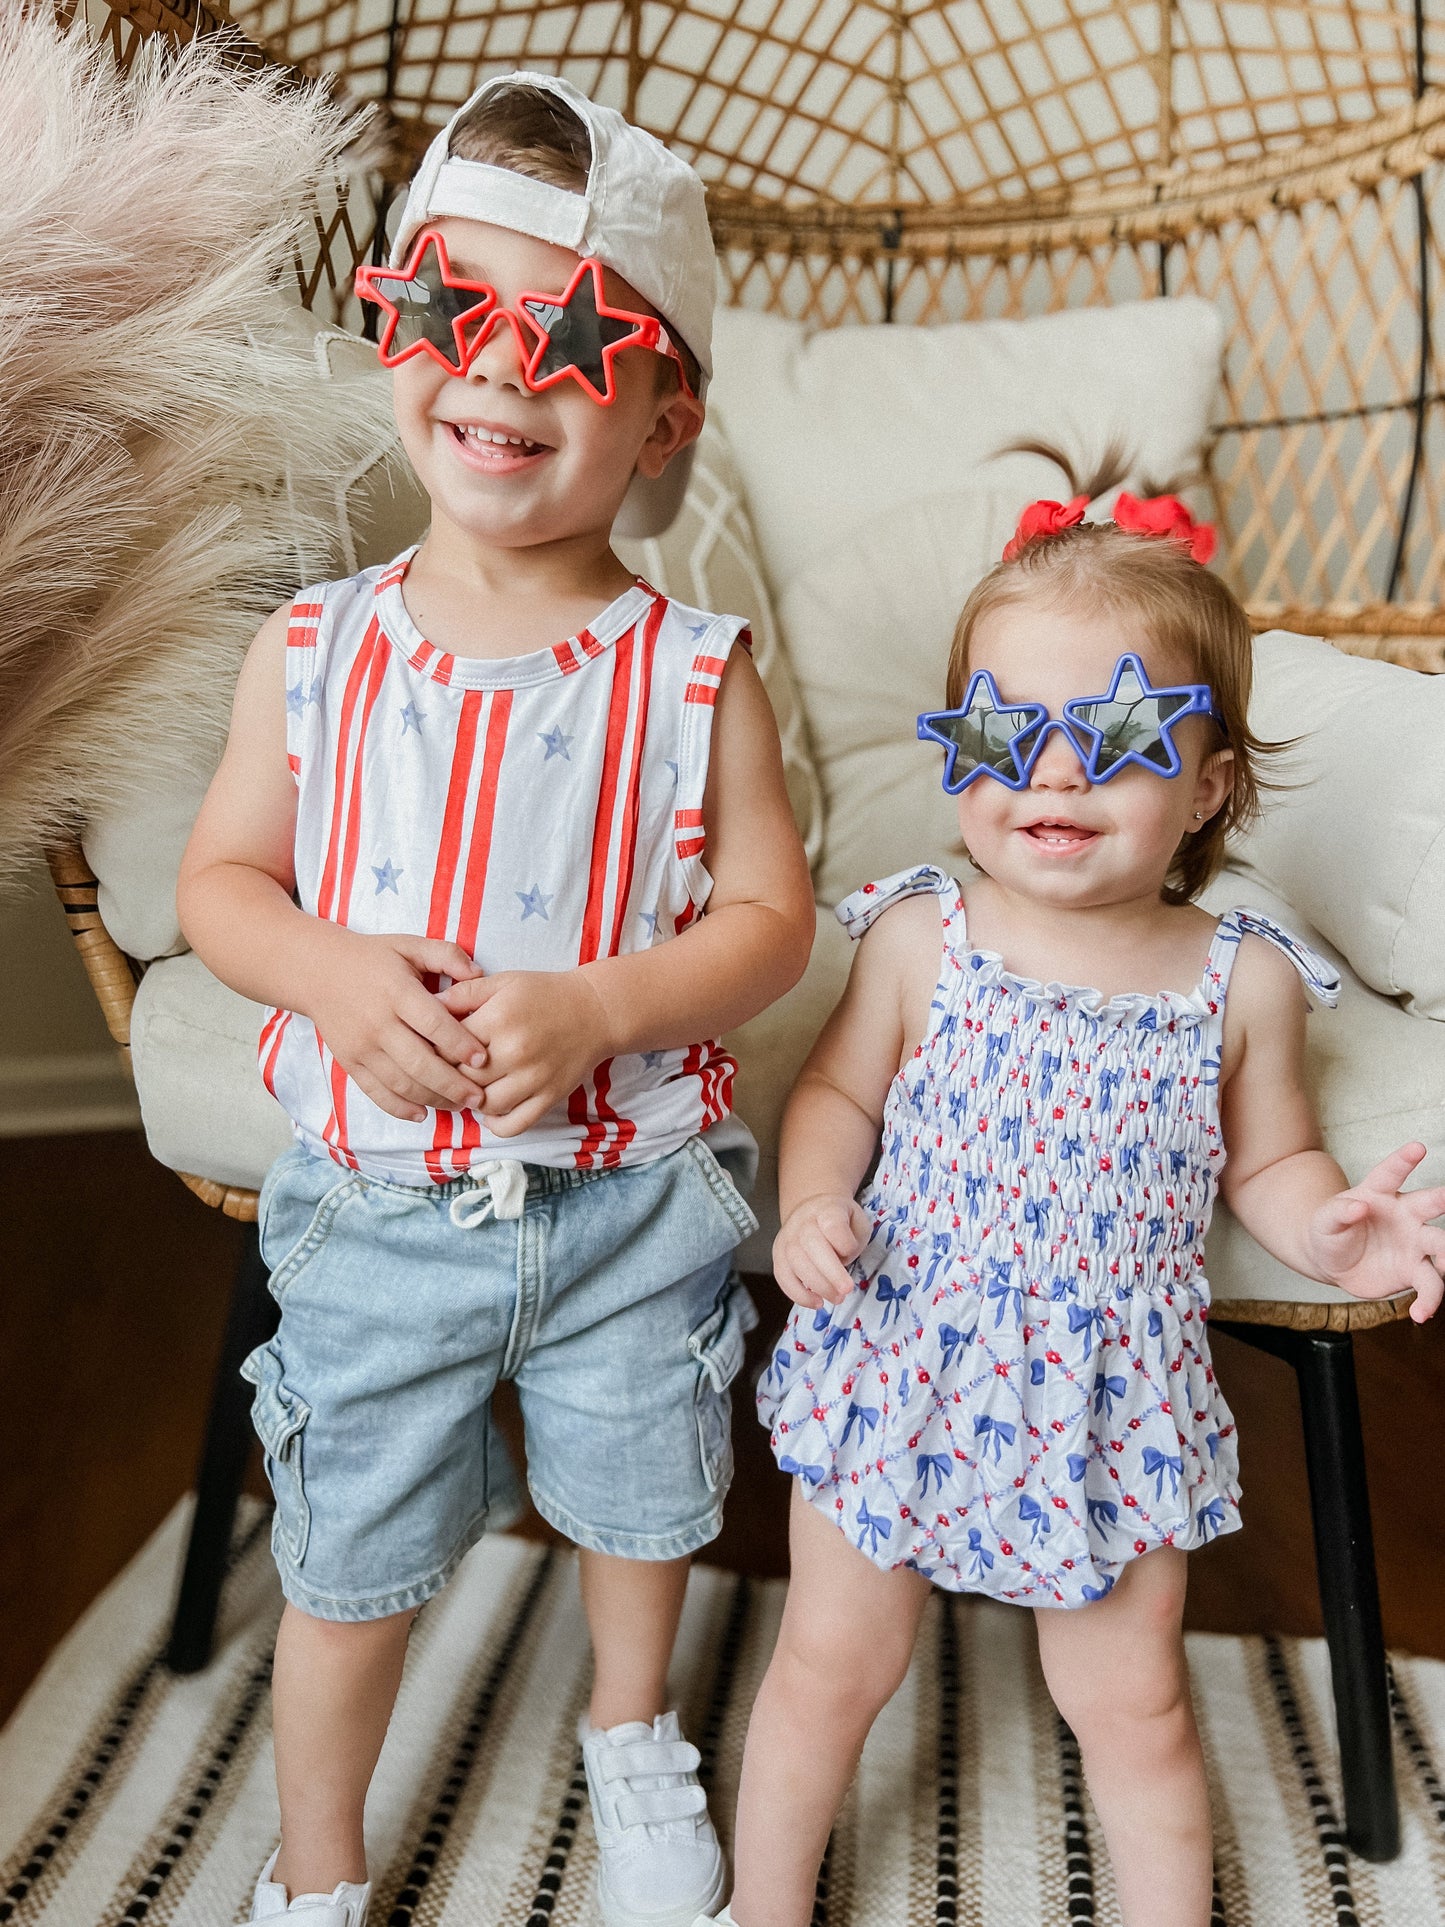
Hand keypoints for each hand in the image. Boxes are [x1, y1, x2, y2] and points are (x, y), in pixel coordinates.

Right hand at [301, 929, 488, 1122]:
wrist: (317, 972)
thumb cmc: (372, 958)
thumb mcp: (408, 945)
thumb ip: (445, 954)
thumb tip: (478, 974)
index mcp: (396, 991)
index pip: (432, 1024)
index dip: (459, 1043)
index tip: (482, 1058)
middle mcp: (378, 1023)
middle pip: (419, 1063)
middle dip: (452, 1084)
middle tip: (479, 1098)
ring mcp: (361, 1047)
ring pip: (400, 1083)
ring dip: (432, 1099)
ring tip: (459, 1106)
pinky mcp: (350, 1062)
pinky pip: (375, 1092)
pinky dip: (399, 1108)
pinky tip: (423, 1113)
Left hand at [439, 968, 614, 1137]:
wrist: (595, 1011)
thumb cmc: (545, 994)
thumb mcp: (503, 982)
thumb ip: (464, 993)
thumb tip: (428, 1006)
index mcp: (499, 1019)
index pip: (448, 1046)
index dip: (434, 1050)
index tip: (432, 1050)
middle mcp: (516, 1051)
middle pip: (462, 1078)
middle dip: (449, 1076)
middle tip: (445, 1072)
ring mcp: (534, 1078)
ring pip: (484, 1105)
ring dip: (470, 1101)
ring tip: (467, 1089)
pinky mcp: (550, 1097)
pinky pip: (514, 1124)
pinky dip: (496, 1124)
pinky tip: (489, 1111)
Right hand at [773, 1194, 871, 1308]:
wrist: (812, 1210)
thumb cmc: (840, 1221)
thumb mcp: (857, 1222)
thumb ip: (854, 1239)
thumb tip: (841, 1262)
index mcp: (826, 1210)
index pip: (833, 1225)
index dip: (844, 1243)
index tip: (852, 1251)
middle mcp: (803, 1222)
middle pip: (812, 1246)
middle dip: (830, 1273)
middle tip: (846, 1290)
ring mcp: (787, 1238)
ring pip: (796, 1263)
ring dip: (817, 1286)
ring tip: (836, 1298)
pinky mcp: (778, 1255)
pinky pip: (782, 1277)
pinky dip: (798, 1294)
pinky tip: (816, 1302)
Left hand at [1307, 1143, 1444, 1322]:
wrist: (1331, 1262)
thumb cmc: (1328, 1232)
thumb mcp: (1324, 1221)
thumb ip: (1339, 1212)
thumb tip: (1356, 1205)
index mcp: (1379, 1193)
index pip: (1391, 1173)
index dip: (1403, 1160)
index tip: (1417, 1147)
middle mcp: (1405, 1215)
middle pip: (1430, 1204)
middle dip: (1443, 1199)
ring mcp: (1414, 1242)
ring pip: (1440, 1246)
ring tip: (1444, 1268)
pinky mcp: (1414, 1270)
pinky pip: (1430, 1284)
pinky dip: (1429, 1300)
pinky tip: (1420, 1315)